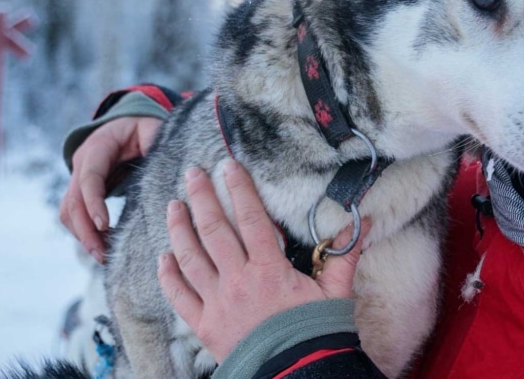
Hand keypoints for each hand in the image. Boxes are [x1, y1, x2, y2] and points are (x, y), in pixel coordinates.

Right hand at [60, 116, 162, 262]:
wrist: (124, 125)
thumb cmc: (141, 128)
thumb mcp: (151, 128)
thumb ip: (156, 142)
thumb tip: (166, 165)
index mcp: (98, 147)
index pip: (89, 178)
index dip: (94, 202)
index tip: (104, 226)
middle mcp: (81, 163)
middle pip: (72, 202)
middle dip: (85, 231)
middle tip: (103, 254)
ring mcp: (77, 178)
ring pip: (68, 213)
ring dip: (82, 236)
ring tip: (104, 256)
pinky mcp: (80, 192)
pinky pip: (74, 216)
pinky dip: (84, 233)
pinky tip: (103, 247)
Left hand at [158, 160, 364, 361]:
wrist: (297, 374)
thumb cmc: (316, 334)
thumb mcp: (335, 291)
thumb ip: (344, 254)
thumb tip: (361, 221)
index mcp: (269, 269)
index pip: (251, 219)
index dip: (239, 189)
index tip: (229, 166)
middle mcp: (238, 281)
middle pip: (214, 231)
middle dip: (202, 198)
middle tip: (192, 174)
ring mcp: (217, 303)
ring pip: (190, 258)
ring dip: (179, 229)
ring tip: (173, 206)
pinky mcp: (205, 326)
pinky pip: (180, 297)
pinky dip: (168, 276)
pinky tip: (162, 258)